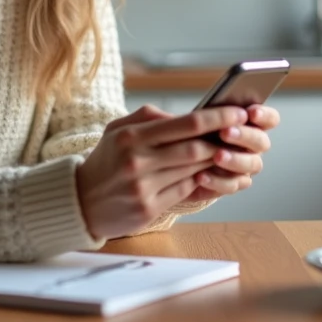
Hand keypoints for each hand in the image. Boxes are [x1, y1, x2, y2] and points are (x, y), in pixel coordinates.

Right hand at [75, 103, 249, 239]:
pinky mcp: (149, 209)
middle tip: (241, 134)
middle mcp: (138, 161)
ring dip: (215, 161)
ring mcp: (144, 187)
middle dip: (222, 140)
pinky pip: (186, 191)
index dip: (216, 118)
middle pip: (194, 148)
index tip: (237, 113)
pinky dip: (201, 181)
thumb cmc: (105, 161)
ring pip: (194, 171)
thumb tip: (185, 115)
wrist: (80, 201)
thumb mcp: (117, 130)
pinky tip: (209, 173)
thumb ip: (148, 117)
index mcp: (131, 137)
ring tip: (229, 151)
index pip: (185, 124)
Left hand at [182, 104, 280, 203]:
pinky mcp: (235, 184)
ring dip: (234, 160)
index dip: (264, 116)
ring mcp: (247, 166)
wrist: (183, 158)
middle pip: (261, 142)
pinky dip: (217, 181)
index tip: (251, 112)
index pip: (270, 119)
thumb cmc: (198, 130)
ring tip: (216, 156)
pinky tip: (201, 175)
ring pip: (252, 165)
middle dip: (245, 136)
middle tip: (225, 132)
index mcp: (252, 124)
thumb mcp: (205, 117)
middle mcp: (254, 146)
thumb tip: (218, 108)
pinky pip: (232, 185)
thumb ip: (217, 112)